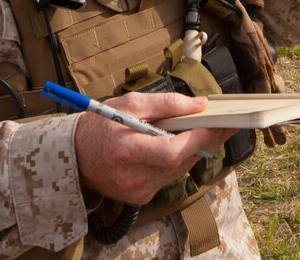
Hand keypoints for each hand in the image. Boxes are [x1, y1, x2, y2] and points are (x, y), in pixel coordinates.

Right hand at [74, 92, 236, 204]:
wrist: (74, 155)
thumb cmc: (100, 124)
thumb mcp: (129, 103)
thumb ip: (166, 103)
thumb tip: (199, 105)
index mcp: (126, 150)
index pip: (171, 151)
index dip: (197, 139)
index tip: (217, 124)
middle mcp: (132, 176)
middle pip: (180, 162)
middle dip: (205, 141)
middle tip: (226, 124)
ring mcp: (137, 190)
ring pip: (179, 170)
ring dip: (195, 151)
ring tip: (209, 130)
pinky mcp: (140, 197)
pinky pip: (169, 177)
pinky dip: (179, 161)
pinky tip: (183, 146)